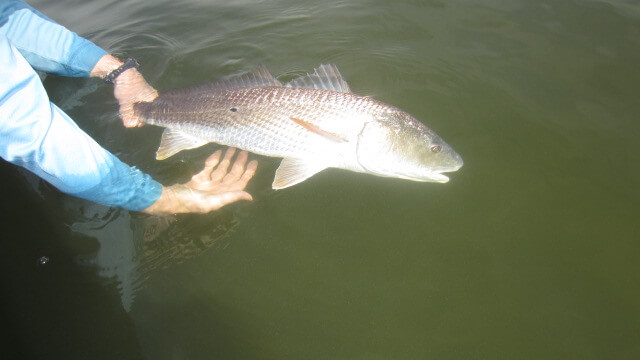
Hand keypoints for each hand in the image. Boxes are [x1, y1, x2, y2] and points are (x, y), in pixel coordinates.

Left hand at [90, 55, 157, 126]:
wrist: (120, 71)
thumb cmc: (126, 86)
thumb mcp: (126, 103)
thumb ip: (128, 115)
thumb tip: (130, 125)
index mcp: (152, 99)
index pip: (150, 114)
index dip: (141, 119)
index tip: (133, 121)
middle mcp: (151, 96)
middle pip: (145, 111)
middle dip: (136, 115)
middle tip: (127, 116)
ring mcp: (146, 92)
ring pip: (141, 106)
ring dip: (133, 110)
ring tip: (125, 109)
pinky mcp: (139, 90)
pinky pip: (137, 101)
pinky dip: (132, 104)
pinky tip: (126, 104)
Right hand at [143, 148, 257, 214]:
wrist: (169, 198)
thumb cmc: (191, 202)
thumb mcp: (213, 201)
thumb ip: (231, 197)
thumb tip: (250, 197)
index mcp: (223, 195)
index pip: (240, 183)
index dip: (248, 173)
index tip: (254, 162)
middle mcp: (218, 189)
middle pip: (232, 174)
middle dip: (239, 163)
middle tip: (245, 150)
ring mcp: (208, 183)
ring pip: (222, 169)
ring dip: (228, 159)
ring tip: (234, 148)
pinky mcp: (199, 178)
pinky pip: (210, 167)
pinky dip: (214, 160)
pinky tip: (219, 151)